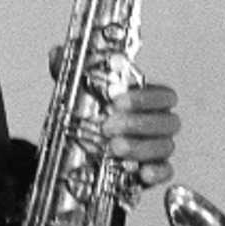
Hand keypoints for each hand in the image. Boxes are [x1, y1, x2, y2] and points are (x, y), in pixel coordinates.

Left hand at [47, 48, 179, 187]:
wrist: (81, 150)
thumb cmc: (91, 115)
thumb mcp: (77, 92)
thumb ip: (70, 71)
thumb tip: (57, 53)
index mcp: (148, 100)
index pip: (164, 95)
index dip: (145, 98)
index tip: (117, 101)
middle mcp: (158, 123)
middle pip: (167, 121)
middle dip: (138, 123)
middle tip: (108, 126)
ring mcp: (158, 148)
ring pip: (165, 147)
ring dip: (140, 147)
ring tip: (113, 149)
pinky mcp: (154, 171)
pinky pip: (165, 172)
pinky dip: (156, 172)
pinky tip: (141, 172)